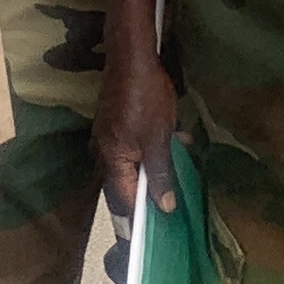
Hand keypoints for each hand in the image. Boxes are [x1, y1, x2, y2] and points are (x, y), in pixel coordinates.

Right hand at [95, 50, 182, 215]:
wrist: (131, 57)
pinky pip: (133, 145)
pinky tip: (175, 136)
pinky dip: (152, 146)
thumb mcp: (158, 139)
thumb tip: (164, 207)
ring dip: (157, 163)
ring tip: (181, 156)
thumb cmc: (145, 99)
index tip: (163, 226)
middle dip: (153, 188)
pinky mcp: (115, 124)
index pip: (124, 201)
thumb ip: (160, 175)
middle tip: (176, 196)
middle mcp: (103, 153)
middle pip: (128, 183)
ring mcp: (108, 137)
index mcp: (110, 161)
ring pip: (133, 162)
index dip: (144, 215)